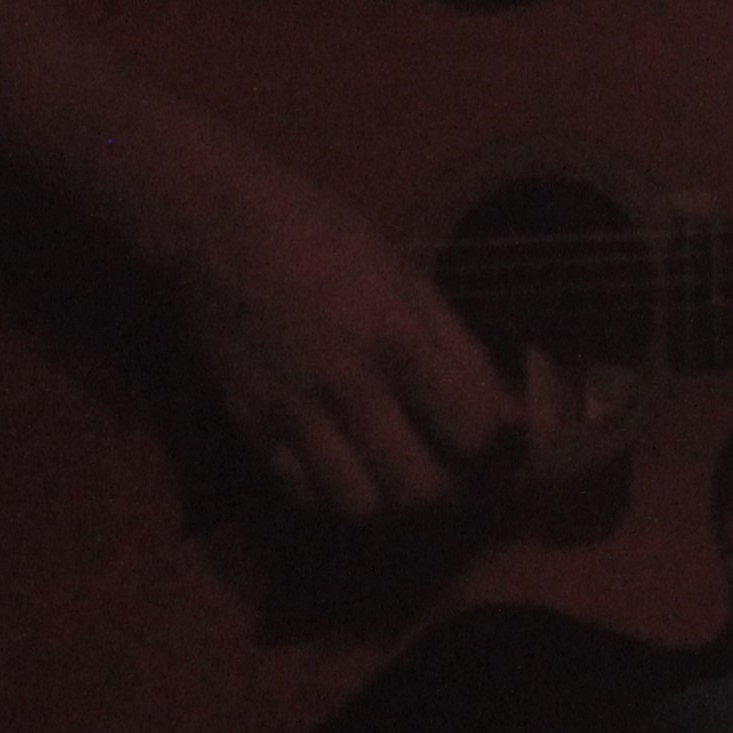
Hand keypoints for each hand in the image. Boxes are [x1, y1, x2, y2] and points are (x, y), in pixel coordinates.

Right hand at [154, 139, 518, 521]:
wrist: (219, 227)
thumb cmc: (326, 239)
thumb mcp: (407, 279)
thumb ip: (461, 351)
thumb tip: (513, 417)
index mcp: (396, 336)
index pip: (471, 431)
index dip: (497, 448)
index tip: (499, 442)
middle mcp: (346, 383)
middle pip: (419, 487)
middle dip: (451, 489)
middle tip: (455, 468)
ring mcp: (294, 411)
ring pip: (360, 505)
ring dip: (391, 498)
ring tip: (400, 469)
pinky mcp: (251, 425)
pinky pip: (304, 494)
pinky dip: (335, 492)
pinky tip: (349, 463)